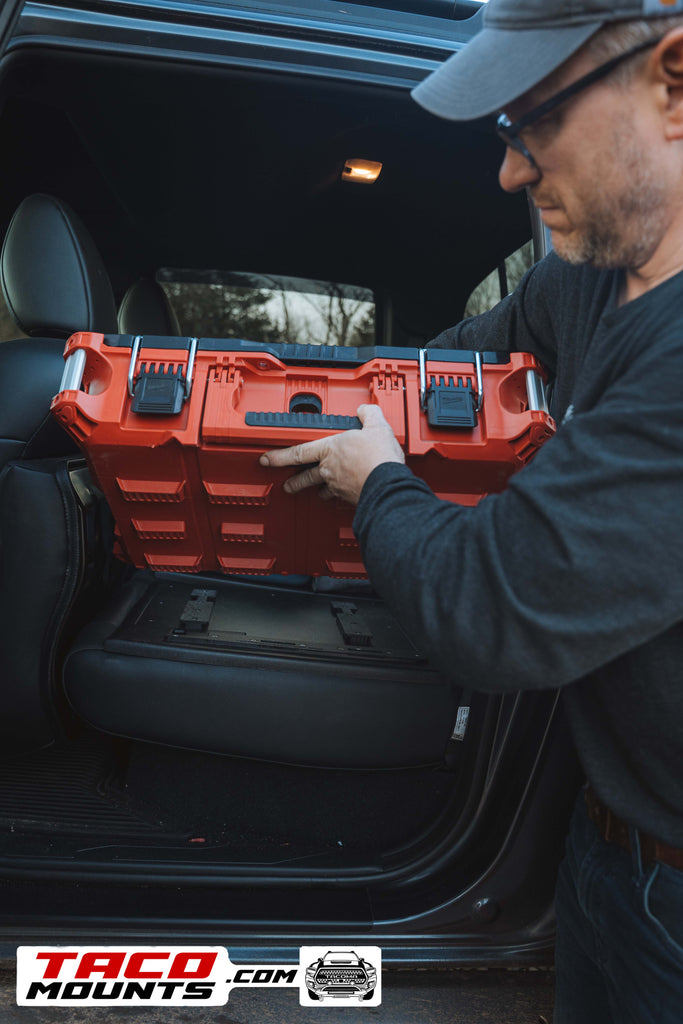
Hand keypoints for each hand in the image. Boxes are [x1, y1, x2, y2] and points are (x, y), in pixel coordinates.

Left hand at [259, 403, 404, 504]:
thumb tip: (366, 410)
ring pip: (322, 490)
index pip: (298, 452)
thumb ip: (369, 415)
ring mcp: (338, 486)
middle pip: (304, 477)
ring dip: (318, 491)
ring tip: (318, 493)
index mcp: (330, 449)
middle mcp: (329, 470)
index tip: (266, 459)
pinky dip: (340, 495)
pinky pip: (340, 497)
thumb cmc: (379, 458)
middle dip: (293, 482)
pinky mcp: (350, 499)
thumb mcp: (377, 426)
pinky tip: (344, 494)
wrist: (389, 485)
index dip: (279, 456)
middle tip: (286, 485)